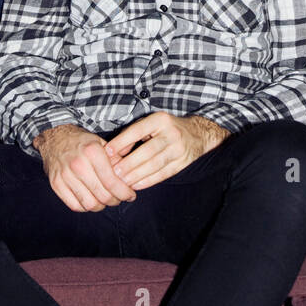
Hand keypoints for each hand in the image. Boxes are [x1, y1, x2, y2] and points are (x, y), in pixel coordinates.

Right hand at [34, 124, 137, 211]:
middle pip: (102, 196)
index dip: (124, 192)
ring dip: (102, 206)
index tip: (130, 195)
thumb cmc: (82, 142)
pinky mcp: (56, 184)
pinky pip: (75, 206)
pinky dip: (86, 207)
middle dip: (115, 201)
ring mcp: (65, 176)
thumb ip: (117, 158)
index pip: (112, 181)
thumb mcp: (102, 143)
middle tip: (119, 198)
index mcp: (92, 151)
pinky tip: (92, 200)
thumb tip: (132, 175)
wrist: (55, 138)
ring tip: (106, 200)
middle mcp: (78, 164)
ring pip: (89, 204)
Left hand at [103, 111, 229, 190]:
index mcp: (160, 120)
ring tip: (122, 182)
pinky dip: (148, 181)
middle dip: (129, 163)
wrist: (197, 134)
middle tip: (113, 172)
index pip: (138, 130)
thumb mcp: (152, 124)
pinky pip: (163, 174)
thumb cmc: (167, 129)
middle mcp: (171, 133)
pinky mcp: (183, 163)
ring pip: (155, 164)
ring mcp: (179, 149)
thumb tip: (115, 151)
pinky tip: (136, 185)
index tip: (108, 152)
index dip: (122, 141)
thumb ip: (133, 134)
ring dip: (136, 175)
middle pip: (147, 151)